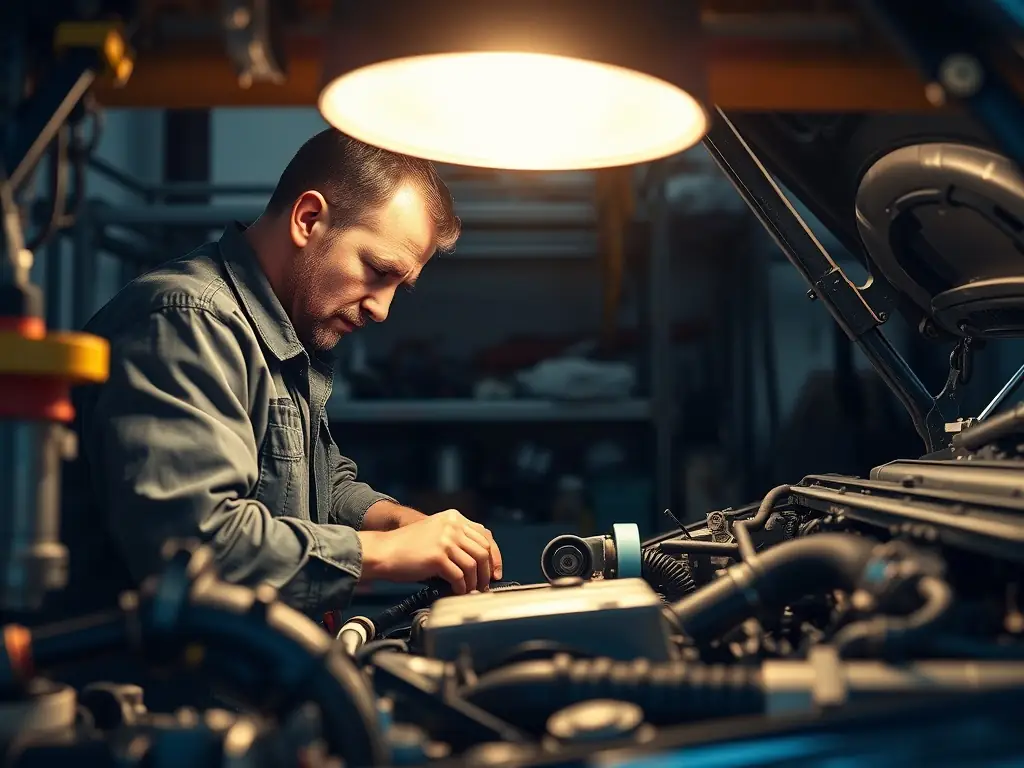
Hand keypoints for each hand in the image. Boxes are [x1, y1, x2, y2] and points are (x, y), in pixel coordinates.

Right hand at [359, 509, 502, 593]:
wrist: (383, 551)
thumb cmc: (405, 547)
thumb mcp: (435, 533)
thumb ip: (455, 539)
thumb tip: (479, 561)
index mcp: (453, 517)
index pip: (485, 535)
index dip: (494, 556)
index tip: (496, 571)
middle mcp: (452, 525)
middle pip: (483, 551)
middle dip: (487, 572)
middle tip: (484, 585)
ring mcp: (445, 540)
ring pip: (474, 565)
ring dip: (475, 582)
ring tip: (470, 591)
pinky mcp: (438, 556)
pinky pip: (459, 576)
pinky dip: (461, 587)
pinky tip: (457, 591)